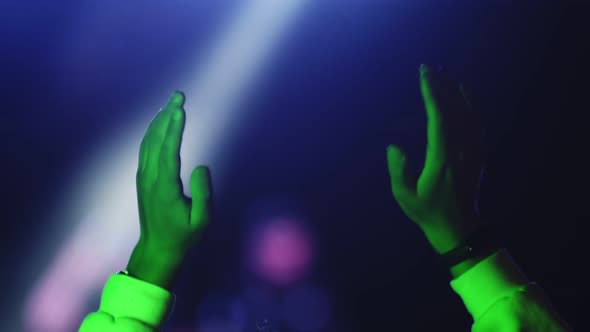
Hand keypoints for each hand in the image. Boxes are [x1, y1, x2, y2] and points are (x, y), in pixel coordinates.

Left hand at [127, 91, 211, 288]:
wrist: (156, 248)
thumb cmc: (183, 236)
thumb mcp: (201, 221)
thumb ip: (203, 194)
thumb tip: (201, 165)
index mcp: (165, 188)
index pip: (169, 151)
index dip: (175, 129)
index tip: (181, 109)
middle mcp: (151, 178)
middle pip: (157, 140)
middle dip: (168, 115)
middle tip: (179, 94)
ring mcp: (144, 177)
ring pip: (148, 141)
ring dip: (159, 120)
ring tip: (172, 102)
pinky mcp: (142, 178)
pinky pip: (146, 148)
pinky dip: (153, 131)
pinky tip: (161, 122)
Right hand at [386, 65, 482, 253]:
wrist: (460, 227)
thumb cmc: (428, 212)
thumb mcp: (405, 196)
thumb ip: (399, 171)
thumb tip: (394, 145)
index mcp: (442, 158)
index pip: (438, 118)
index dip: (432, 93)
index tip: (424, 74)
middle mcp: (461, 150)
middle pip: (454, 110)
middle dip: (441, 86)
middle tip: (430, 67)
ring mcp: (472, 151)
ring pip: (467, 113)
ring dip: (455, 91)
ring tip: (444, 74)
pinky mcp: (478, 154)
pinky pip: (476, 122)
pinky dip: (471, 104)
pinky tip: (465, 92)